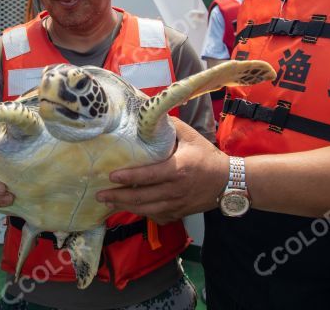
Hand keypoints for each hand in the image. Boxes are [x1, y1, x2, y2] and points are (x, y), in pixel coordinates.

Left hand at [96, 118, 228, 223]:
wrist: (229, 181)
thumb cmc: (207, 156)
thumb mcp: (190, 136)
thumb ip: (170, 126)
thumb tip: (149, 112)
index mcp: (177, 169)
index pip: (149, 175)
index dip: (129, 177)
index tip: (111, 176)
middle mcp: (175, 190)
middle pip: (142, 197)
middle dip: (119, 197)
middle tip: (100, 194)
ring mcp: (177, 204)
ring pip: (147, 209)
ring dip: (126, 207)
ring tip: (108, 202)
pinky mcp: (179, 213)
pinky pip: (156, 216)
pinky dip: (142, 214)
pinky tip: (129, 209)